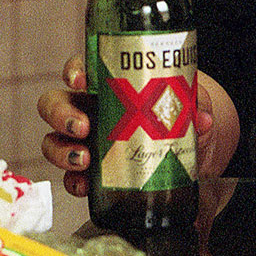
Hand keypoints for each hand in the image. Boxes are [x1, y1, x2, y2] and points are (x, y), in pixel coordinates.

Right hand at [38, 55, 229, 196]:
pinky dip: (73, 181)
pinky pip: (70, 176)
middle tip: (82, 127)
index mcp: (105, 83)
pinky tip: (84, 185)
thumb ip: (195, 107)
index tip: (80, 81)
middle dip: (61, 115)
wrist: (189, 150)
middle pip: (54, 104)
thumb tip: (202, 120)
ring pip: (53, 141)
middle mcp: (87, 109)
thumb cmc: (178, 114)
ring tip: (84, 160)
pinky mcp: (90, 171)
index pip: (79, 69)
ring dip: (61, 151)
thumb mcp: (189, 104)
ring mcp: (84, 141)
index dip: (73, 72)